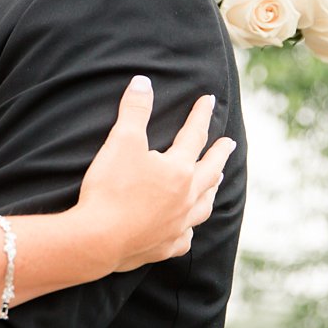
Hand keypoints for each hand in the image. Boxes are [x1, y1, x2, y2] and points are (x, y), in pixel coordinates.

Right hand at [78, 75, 235, 271]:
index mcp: (178, 170)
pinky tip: (187, 227)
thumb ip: (134, 110)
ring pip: (203, 206)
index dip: (200, 116)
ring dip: (211, 190)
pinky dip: (189, 228)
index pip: (194, 136)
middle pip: (209, 172)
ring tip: (216, 182)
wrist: (98, 239)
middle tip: (229, 144)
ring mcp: (178, 225)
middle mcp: (186, 198)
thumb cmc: (110, 188)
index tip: (209, 101)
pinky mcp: (165, 246)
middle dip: (219, 155)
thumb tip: (143, 81)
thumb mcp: (121, 141)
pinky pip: (185, 237)